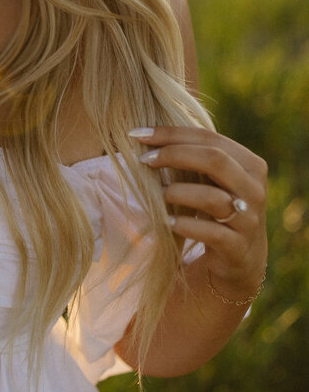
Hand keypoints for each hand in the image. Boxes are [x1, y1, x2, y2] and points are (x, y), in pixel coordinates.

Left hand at [131, 127, 267, 298]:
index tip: (137, 133)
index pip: (210, 138)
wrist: (240, 258)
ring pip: (212, 198)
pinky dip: (185, 225)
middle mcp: (254, 190)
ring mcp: (249, 220)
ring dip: (178, 192)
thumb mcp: (212, 180)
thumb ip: (194, 156)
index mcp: (250, 165)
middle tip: (145, 160)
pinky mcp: (238, 248)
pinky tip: (169, 222)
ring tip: (160, 194)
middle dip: (174, 155)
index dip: (171, 133)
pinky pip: (211, 233)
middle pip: (215, 160)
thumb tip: (147, 133)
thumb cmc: (217, 208)